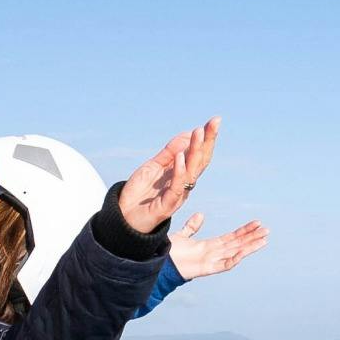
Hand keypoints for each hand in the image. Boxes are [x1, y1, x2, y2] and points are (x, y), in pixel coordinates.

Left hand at [118, 120, 218, 235]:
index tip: (215, 121)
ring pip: (191, 171)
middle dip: (208, 141)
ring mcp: (177, 194)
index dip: (207, 138)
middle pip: (200, 161)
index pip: (198, 154)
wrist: (124, 219)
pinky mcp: (167, 205)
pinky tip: (180, 156)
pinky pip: (176, 187)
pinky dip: (178, 171)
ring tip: (199, 132)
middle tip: (215, 122)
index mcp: (181, 174)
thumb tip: (189, 133)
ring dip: (195, 151)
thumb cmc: (140, 194)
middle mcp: (184, 184)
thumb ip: (170, 152)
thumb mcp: (154, 166)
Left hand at [170, 213, 267, 280]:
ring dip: (249, 247)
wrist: (159, 262)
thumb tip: (201, 215)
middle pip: (237, 244)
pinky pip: (224, 265)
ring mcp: (212, 262)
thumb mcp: (183, 235)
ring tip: (264, 240)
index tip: (256, 223)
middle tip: (266, 230)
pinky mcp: (207, 269)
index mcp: (210, 246)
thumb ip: (192, 227)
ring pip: (236, 253)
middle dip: (252, 237)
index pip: (232, 237)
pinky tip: (244, 252)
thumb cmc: (170, 253)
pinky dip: (234, 259)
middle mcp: (214, 254)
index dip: (244, 231)